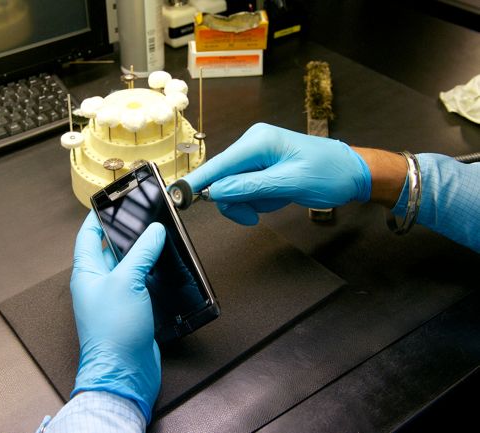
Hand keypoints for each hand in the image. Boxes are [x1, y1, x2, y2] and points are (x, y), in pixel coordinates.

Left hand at [70, 211, 165, 422]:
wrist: (123, 372)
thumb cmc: (113, 329)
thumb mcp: (126, 281)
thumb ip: (140, 253)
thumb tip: (154, 231)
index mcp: (86, 272)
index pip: (88, 235)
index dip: (98, 217)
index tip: (112, 201)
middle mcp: (98, 283)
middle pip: (110, 249)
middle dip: (127, 233)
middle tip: (145, 216)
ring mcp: (114, 298)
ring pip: (128, 267)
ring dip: (142, 253)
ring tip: (160, 236)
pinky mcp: (131, 311)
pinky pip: (139, 284)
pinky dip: (151, 274)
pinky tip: (165, 266)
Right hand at [183, 123, 371, 224]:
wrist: (352, 173)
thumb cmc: (329, 173)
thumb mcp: (291, 183)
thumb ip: (251, 187)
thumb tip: (216, 191)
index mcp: (259, 141)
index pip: (219, 164)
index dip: (198, 181)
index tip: (177, 195)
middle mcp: (253, 144)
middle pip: (223, 178)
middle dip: (235, 200)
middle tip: (252, 216)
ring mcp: (256, 155)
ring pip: (232, 187)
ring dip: (250, 201)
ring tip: (275, 202)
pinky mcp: (260, 166)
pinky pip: (245, 188)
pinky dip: (257, 199)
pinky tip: (277, 197)